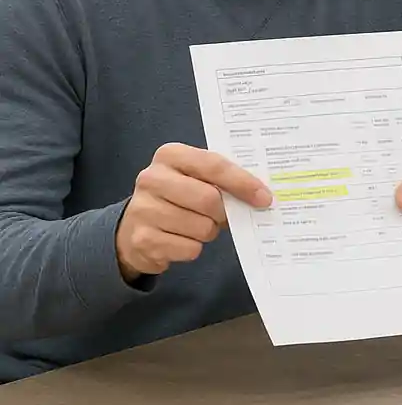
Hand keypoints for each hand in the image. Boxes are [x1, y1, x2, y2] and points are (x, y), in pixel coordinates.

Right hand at [116, 142, 272, 279]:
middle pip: (209, 199)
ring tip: (197, 225)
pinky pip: (190, 249)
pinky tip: (181, 239)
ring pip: (202, 227)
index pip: (214, 165)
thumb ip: (221, 178)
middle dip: (224, 212)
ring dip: (209, 231)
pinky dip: (194, 247)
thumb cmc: (177, 196)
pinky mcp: (142, 239)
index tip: (264, 197)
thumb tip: (260, 195)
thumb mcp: (194, 177)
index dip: (243, 183)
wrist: (134, 226)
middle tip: (224, 216)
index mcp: (170, 155)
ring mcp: (143, 209)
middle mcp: (152, 178)